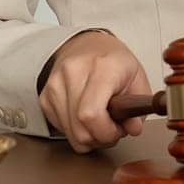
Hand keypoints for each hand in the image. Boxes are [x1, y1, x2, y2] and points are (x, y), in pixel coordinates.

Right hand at [39, 31, 150, 153]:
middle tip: (111, 128)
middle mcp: (73, 72)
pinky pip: (61, 128)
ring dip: (88, 136)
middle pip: (79, 128)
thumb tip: (133, 129)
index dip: (105, 132)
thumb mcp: (137, 79)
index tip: (117, 130)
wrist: (87, 45)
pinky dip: (76, 130)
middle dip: (99, 137)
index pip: (91, 114)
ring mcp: (55, 84)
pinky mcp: (45, 96)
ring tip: (100, 121)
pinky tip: (85, 116)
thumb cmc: (114, 62)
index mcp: (102, 66)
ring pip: (69, 132)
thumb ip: (138, 108)